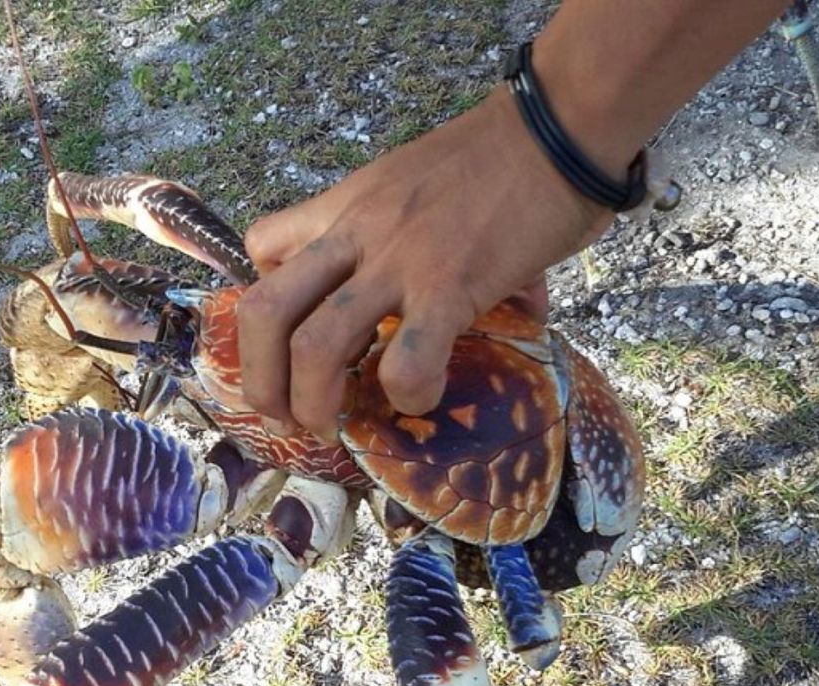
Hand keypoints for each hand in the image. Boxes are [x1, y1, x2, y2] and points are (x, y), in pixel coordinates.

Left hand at [237, 85, 610, 441]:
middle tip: (285, 414)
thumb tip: (509, 305)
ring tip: (331, 427)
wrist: (557, 126)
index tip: (292, 337)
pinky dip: (407, 395)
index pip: (263, 246)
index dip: (266, 301)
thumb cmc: (505, 155)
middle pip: (264, 312)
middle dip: (261, 381)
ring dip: (313, 404)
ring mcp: (397, 262)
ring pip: (315, 347)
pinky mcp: (449, 288)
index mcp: (344, 206)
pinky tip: (422, 401)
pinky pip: (407, 361)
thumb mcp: (421, 183)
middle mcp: (355, 233)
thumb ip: (427, 242)